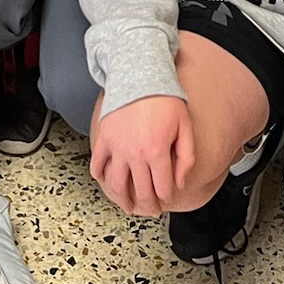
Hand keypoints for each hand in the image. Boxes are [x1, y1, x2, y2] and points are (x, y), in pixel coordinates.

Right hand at [90, 95, 193, 216]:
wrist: (140, 74)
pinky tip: (107, 181)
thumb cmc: (164, 98)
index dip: (166, 197)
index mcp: (156, 151)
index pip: (161, 189)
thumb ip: (186, 157)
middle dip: (148, 206)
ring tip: (128, 206)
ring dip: (122, 201)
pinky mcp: (104, 138)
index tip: (166, 196)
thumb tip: (180, 182)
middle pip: (141, 193)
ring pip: (116, 186)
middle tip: (151, 209)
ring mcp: (117, 147)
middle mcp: (135, 153)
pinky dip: (100, 177)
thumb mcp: (185, 126)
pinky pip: (97, 165)